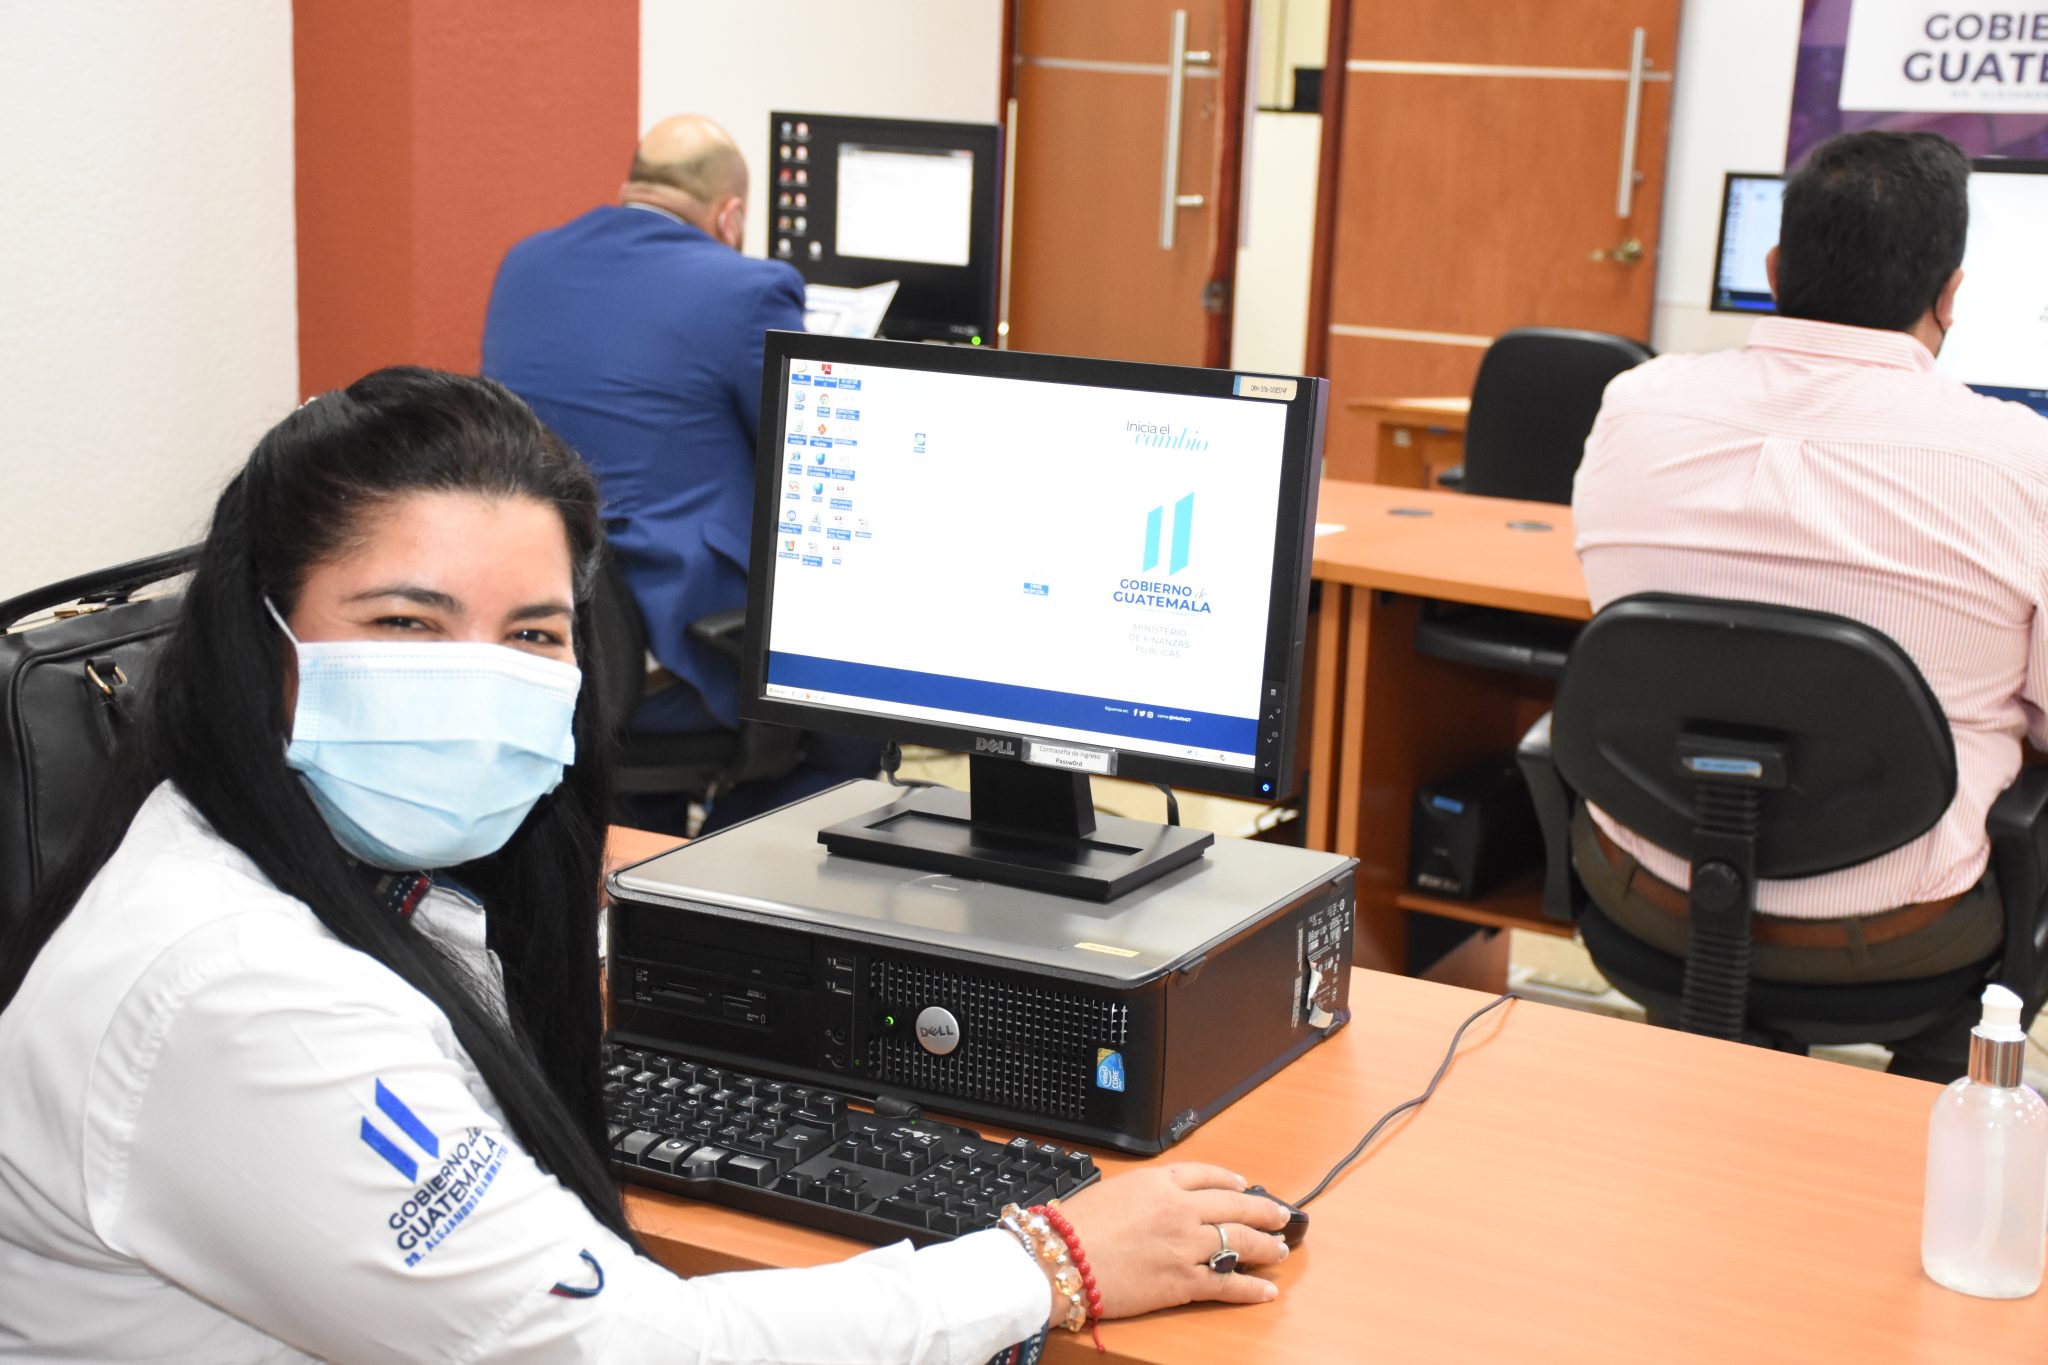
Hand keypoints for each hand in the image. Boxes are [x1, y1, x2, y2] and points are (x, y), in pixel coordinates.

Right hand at [1050, 1163, 1291, 1318]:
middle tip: (1281, 1216)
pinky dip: (1251, 1288)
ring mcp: (1185, 1246)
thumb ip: (1147, 1191)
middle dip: (1264, 1211)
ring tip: (1280, 1250)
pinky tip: (1266, 1289)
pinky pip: (1227, 1284)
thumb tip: (1167, 1200)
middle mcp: (1180, 1210)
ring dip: (1266, 1247)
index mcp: (1161, 1183)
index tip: (1245, 1185)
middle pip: (1236, 1206)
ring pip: (1240, 1242)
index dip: (1232, 1180)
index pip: (1209, 1175)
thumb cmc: (1075, 1226)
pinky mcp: (1183, 1282)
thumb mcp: (1115, 1189)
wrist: (1059, 1258)